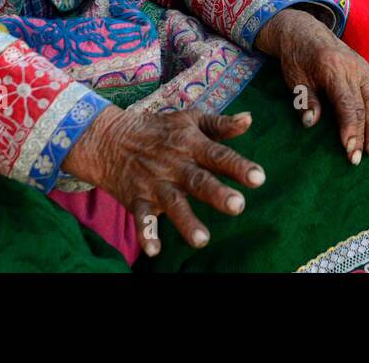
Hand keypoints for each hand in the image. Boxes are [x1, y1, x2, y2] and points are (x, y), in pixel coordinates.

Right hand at [63, 104, 264, 256]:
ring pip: (173, 204)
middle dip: (217, 194)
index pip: (219, 155)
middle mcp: (175, 165)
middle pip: (199, 181)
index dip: (238, 166)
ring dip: (187, 221)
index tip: (258, 178)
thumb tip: (249, 119)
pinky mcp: (137, 199)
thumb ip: (220, 124)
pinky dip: (146, 233)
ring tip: (202, 240)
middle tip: (238, 206)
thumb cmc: (159, 129)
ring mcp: (155, 183)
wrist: (109, 137)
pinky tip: (154, 250)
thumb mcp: (189, 120)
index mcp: (192, 144)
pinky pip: (141, 218)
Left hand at [255, 6, 368, 163]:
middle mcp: (353, 69)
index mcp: (333, 69)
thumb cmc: (296, 57)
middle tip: (359, 159)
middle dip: (363, 135)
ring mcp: (363, 70)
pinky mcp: (367, 71)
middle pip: (363, 107)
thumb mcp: (294, 78)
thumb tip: (311, 123)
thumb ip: (305, 99)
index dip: (350, 129)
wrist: (305, 31)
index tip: (350, 150)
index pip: (346, 104)